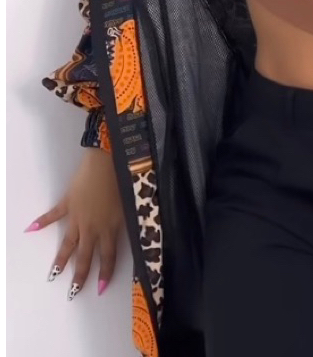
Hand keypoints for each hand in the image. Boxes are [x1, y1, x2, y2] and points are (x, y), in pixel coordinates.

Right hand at [25, 148, 123, 299]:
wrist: (107, 163)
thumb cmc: (125, 181)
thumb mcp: (132, 205)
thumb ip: (132, 221)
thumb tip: (139, 232)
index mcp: (110, 228)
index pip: (108, 257)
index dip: (105, 273)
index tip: (100, 289)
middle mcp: (92, 227)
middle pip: (85, 256)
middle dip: (79, 276)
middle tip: (73, 293)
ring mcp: (77, 216)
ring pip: (68, 243)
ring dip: (61, 260)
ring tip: (53, 275)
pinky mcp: (68, 203)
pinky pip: (53, 215)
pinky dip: (42, 222)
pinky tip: (31, 229)